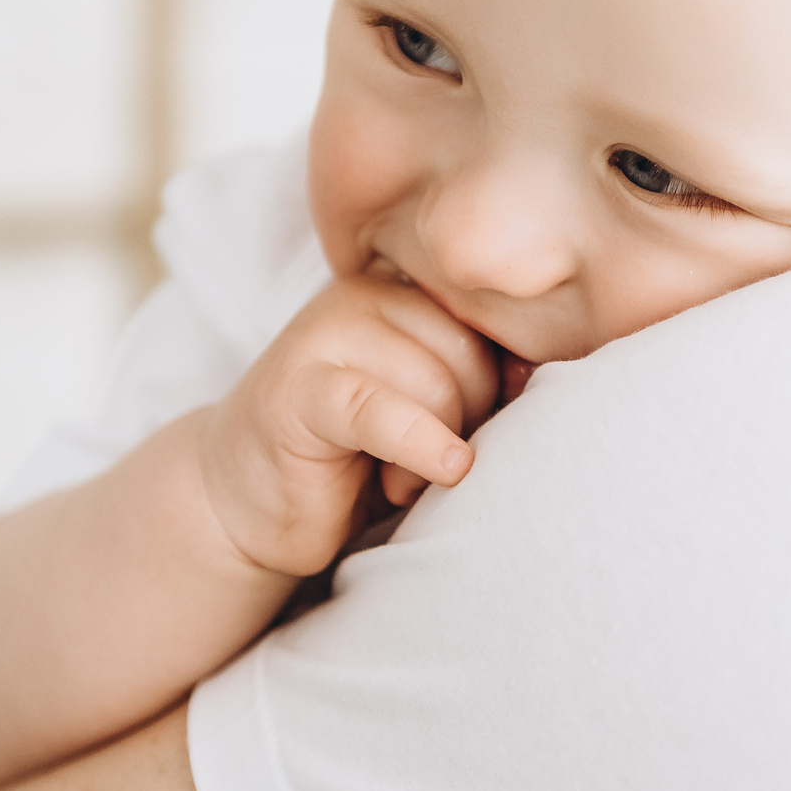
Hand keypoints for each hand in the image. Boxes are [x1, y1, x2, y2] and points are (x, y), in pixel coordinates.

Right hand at [195, 274, 499, 579]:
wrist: (250, 500)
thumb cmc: (356, 459)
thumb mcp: (429, 407)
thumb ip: (477, 379)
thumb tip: (540, 376)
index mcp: (404, 290)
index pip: (493, 324)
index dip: (500, 390)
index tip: (472, 432)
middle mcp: (364, 295)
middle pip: (470, 352)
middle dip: (467, 421)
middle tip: (427, 465)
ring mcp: (325, 334)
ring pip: (437, 382)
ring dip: (435, 448)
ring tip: (398, 480)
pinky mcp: (299, 389)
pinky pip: (383, 409)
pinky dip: (421, 445)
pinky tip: (436, 474)